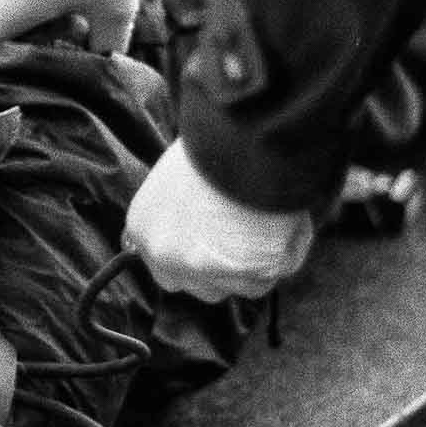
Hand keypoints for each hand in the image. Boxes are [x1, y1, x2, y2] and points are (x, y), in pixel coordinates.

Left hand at [124, 140, 315, 301]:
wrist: (242, 139)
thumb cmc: (212, 145)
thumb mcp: (177, 178)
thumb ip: (177, 214)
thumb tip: (198, 227)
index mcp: (142, 230)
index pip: (164, 266)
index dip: (195, 256)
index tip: (217, 243)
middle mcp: (166, 258)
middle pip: (199, 287)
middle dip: (223, 271)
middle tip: (247, 238)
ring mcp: (205, 271)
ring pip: (239, 285)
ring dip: (256, 263)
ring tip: (267, 219)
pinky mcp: (248, 277)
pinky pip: (271, 276)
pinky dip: (283, 254)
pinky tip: (283, 222)